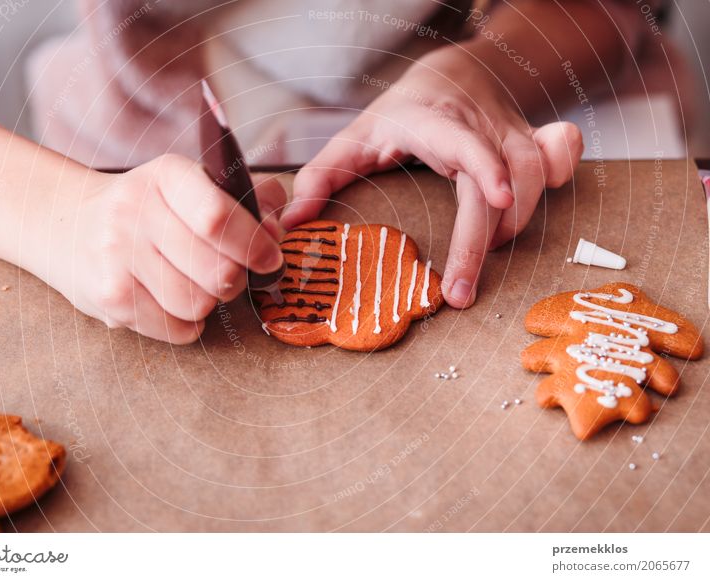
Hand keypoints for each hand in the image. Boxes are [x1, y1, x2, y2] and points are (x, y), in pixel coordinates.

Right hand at [46, 154, 285, 343]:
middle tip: (227, 273)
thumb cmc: (146, 208)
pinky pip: (176, 329)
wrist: (62, 223)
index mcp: (167, 175)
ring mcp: (117, 256)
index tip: (271, 260)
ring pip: (199, 304)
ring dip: (209, 302)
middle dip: (236, 279)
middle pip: (218, 270)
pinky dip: (186, 324)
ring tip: (191, 284)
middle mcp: (135, 211)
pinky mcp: (108, 298)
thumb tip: (277, 231)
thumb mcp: (189, 186)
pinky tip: (171, 301)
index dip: (255, 245)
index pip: (218, 217)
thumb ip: (244, 201)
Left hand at [283, 49, 582, 307]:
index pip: (466, 141)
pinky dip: (557, 179)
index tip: (498, 202)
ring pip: (531, 177)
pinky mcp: (528, 142)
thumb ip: (320, 176)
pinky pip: (558, 158)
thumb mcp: (354, 137)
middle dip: (482, 243)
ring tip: (480, 257)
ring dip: (510, 226)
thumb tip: (291, 223)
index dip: (487, 167)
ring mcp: (508, 133)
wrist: (453, 75)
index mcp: (433, 121)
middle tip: (460, 293)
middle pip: (497, 182)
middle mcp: (478, 126)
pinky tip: (536, 204)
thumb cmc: (401, 113)